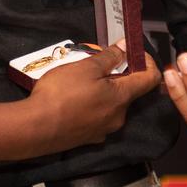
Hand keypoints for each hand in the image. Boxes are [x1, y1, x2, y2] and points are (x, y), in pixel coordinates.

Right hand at [30, 41, 160, 150]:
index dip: (147, 61)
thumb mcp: (86, 67)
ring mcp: (104, 130)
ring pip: (110, 103)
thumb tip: (125, 48)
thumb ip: (109, 57)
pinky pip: (97, 116)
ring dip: (101, 89)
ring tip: (78, 80)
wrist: (35, 128)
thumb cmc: (61, 94)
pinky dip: (91, 104)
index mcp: (121, 97)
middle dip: (115, 74)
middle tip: (94, 63)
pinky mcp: (89, 138)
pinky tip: (72, 99)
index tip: (131, 52)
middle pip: (127, 90)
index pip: (151, 78)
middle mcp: (119, 116)